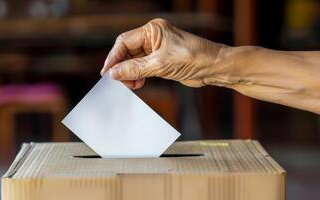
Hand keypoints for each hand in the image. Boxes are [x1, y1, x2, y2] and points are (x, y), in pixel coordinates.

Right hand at [101, 18, 226, 88]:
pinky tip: (138, 83)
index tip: (107, 72)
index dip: (114, 57)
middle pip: (128, 51)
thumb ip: (134, 69)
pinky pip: (143, 67)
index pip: (124, 42)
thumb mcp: (159, 65)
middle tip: (120, 82)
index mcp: (152, 30)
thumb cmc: (193, 58)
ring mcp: (157, 48)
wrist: (213, 67)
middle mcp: (153, 37)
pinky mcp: (161, 60)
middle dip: (122, 67)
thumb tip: (114, 73)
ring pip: (134, 60)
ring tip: (131, 85)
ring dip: (130, 73)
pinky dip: (138, 75)